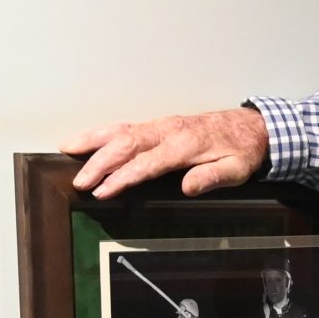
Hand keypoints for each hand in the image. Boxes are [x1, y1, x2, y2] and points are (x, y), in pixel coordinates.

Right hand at [62, 107, 269, 198]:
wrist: (250, 127)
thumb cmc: (242, 151)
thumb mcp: (237, 169)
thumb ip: (212, 177)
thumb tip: (188, 187)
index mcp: (185, 145)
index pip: (147, 163)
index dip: (123, 177)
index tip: (103, 192)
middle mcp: (168, 131)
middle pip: (127, 145)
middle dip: (100, 163)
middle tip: (80, 182)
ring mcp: (161, 126)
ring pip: (121, 131)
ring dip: (94, 140)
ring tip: (67, 149)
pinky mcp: (159, 125)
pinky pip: (126, 127)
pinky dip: (103, 133)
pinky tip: (87, 140)